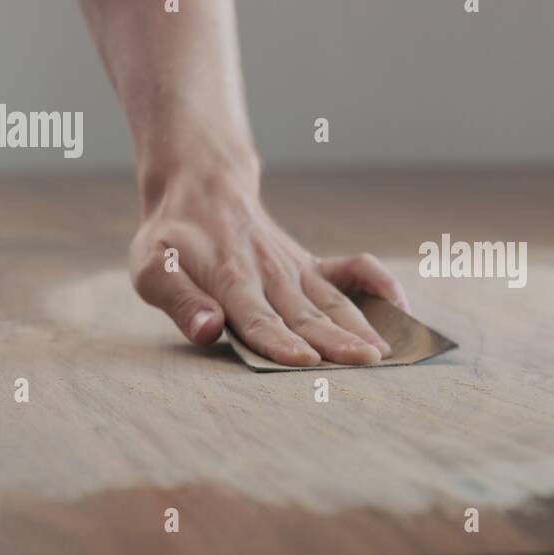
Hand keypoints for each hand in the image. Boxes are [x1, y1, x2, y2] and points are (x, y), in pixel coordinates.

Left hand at [129, 159, 408, 365]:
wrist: (201, 190)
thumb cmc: (171, 241)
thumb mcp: (152, 268)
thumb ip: (181, 301)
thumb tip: (208, 330)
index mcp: (229, 279)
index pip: (257, 317)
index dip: (280, 341)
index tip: (306, 362)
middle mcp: (270, 275)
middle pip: (306, 314)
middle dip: (338, 341)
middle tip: (368, 364)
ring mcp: (296, 270)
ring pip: (334, 301)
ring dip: (362, 325)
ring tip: (387, 351)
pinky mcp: (312, 266)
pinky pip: (354, 269)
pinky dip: (379, 283)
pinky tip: (401, 305)